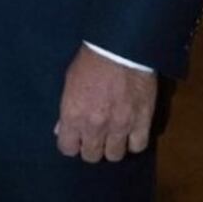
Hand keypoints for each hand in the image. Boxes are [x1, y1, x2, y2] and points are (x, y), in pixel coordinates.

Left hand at [55, 44, 156, 162]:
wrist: (120, 47)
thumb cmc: (91, 59)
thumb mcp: (70, 80)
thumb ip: (66, 109)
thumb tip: (61, 129)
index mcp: (74, 115)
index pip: (67, 148)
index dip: (71, 144)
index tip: (75, 138)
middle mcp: (95, 126)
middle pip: (92, 155)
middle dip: (91, 147)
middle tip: (94, 135)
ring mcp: (120, 126)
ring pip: (114, 155)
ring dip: (112, 146)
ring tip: (113, 134)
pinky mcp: (141, 121)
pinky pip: (138, 146)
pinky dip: (134, 141)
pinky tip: (131, 132)